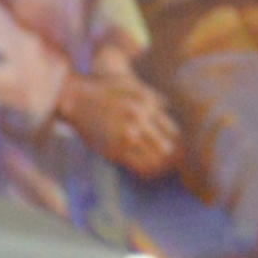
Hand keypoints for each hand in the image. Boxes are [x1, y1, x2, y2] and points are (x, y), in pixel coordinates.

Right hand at [50, 67, 180, 178]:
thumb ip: (151, 96)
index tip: (182, 149)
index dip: (180, 142)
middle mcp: (137, 121)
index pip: (172, 130)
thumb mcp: (129, 84)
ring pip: (154, 159)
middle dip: (174, 157)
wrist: (75, 97)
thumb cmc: (103, 89)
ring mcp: (125, 136)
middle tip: (177, 164)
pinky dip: (148, 171)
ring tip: (166, 170)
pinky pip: (137, 166)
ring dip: (163, 166)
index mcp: (145, 106)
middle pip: (166, 147)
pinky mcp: (112, 149)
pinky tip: (151, 172)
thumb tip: (167, 106)